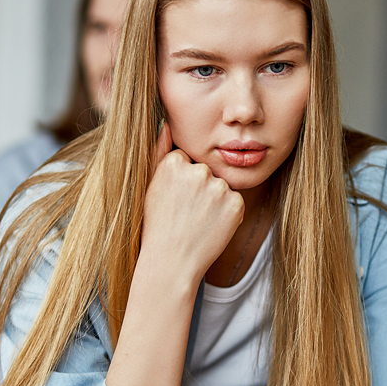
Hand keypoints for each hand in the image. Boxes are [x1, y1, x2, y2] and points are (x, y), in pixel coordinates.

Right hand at [140, 121, 244, 284]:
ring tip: (198, 221)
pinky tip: (211, 226)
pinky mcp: (236, 203)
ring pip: (221, 186)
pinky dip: (227, 213)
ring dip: (215, 200)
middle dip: (201, 189)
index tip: (176, 201)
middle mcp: (198, 171)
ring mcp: (218, 187)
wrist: (172, 262)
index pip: (188, 160)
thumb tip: (166, 123)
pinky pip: (234, 201)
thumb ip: (159, 151)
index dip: (183, 182)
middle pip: (206, 171)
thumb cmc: (157, 225)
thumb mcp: (151, 186)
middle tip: (187, 213)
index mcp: (174, 163)